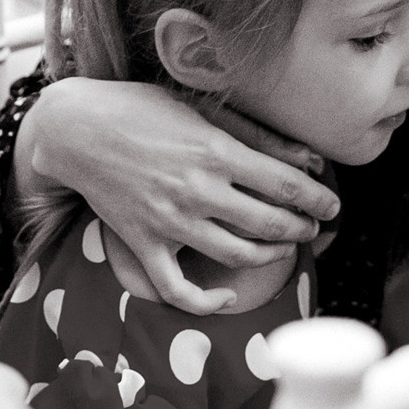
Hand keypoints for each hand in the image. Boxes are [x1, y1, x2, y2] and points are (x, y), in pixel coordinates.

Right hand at [19, 78, 340, 314]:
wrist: (75, 129)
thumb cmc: (140, 109)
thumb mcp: (202, 108)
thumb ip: (258, 136)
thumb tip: (308, 159)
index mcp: (215, 152)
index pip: (286, 186)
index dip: (319, 200)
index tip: (333, 205)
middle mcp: (196, 191)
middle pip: (269, 223)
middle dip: (302, 228)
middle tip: (313, 226)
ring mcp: (168, 223)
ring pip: (236, 256)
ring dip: (271, 255)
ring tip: (283, 246)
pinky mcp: (143, 244)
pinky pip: (177, 289)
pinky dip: (206, 300)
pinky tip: (226, 294)